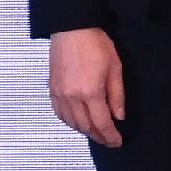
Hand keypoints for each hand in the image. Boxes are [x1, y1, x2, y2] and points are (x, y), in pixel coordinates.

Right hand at [48, 26, 125, 146]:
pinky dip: (70, 122)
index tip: (117, 142)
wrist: (72, 28)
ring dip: (85, 131)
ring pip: (71, 123)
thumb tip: (119, 116)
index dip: (110, 136)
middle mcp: (73, 97)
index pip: (102, 123)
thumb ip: (117, 95)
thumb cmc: (96, 45)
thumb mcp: (115, 68)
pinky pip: (60, 113)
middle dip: (98, 137)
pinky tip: (77, 122)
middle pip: (86, 127)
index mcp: (91, 92)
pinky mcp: (52, 89)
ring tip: (96, 133)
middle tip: (108, 140)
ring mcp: (60, 94)